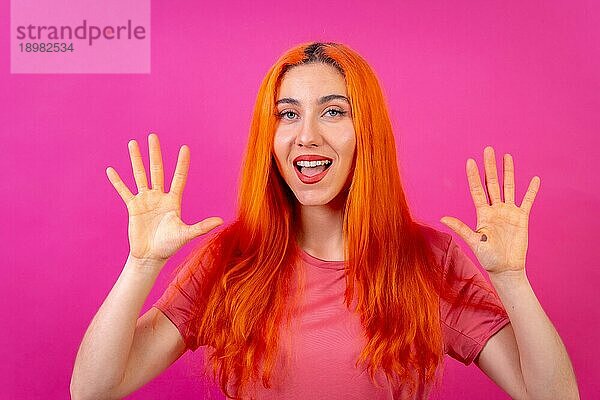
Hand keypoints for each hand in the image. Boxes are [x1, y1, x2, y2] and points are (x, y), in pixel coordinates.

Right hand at [106, 133, 223, 263]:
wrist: (151, 256)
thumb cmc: (169, 245)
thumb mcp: (186, 234)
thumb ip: (202, 226)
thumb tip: (220, 220)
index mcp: (174, 201)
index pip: (179, 177)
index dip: (182, 163)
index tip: (184, 148)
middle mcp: (159, 197)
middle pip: (157, 170)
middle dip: (155, 153)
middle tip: (153, 136)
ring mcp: (145, 200)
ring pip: (140, 175)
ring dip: (136, 160)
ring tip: (132, 143)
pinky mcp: (133, 207)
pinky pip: (124, 191)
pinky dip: (118, 181)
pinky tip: (111, 170)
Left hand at [439, 146, 539, 276]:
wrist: (505, 268)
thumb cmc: (488, 257)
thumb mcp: (473, 241)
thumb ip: (460, 228)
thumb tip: (442, 218)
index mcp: (482, 213)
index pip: (477, 190)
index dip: (473, 176)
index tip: (470, 161)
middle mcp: (495, 209)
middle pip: (492, 183)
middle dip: (490, 167)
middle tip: (488, 150)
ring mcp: (509, 212)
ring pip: (508, 187)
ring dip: (508, 172)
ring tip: (507, 157)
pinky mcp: (522, 218)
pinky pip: (527, 201)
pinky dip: (531, 191)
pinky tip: (534, 179)